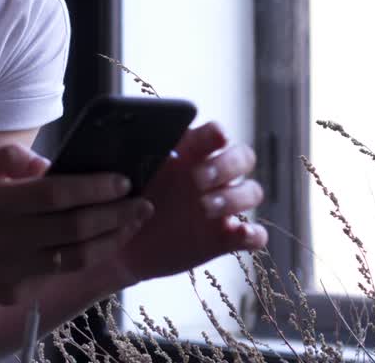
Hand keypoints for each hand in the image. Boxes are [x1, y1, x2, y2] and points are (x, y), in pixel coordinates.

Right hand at [0, 143, 151, 306]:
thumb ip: (6, 155)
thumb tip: (46, 164)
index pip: (52, 195)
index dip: (92, 188)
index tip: (123, 180)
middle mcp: (2, 240)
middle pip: (72, 229)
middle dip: (116, 215)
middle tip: (144, 203)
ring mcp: (9, 271)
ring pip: (74, 258)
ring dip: (111, 240)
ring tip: (133, 223)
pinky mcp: (15, 294)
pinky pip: (58, 274)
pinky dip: (85, 257)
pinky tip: (102, 241)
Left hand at [104, 121, 267, 285]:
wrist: (119, 242)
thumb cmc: (123, 198)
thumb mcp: (126, 173)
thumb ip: (135, 154)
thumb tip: (128, 133)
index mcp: (190, 152)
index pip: (214, 134)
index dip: (217, 134)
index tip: (214, 137)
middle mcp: (212, 175)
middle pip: (243, 157)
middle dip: (227, 165)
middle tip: (199, 178)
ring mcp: (222, 206)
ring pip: (252, 191)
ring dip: (235, 197)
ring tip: (204, 208)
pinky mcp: (225, 238)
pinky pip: (255, 234)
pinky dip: (253, 234)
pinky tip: (238, 234)